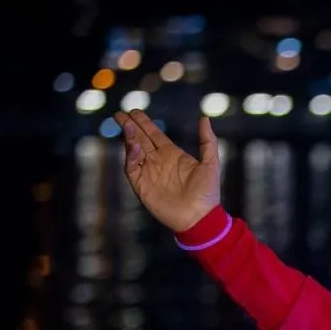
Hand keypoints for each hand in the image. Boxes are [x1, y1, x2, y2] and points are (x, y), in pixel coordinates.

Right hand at [113, 110, 220, 232]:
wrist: (200, 218)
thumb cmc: (207, 193)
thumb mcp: (210, 163)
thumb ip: (207, 141)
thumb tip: (204, 118)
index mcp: (172, 154)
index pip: (153, 134)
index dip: (143, 123)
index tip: (134, 111)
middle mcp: (158, 161)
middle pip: (139, 139)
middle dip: (129, 126)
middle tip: (120, 114)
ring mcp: (149, 173)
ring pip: (133, 151)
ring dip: (128, 137)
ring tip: (126, 124)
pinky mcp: (142, 186)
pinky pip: (131, 168)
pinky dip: (131, 157)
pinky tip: (134, 146)